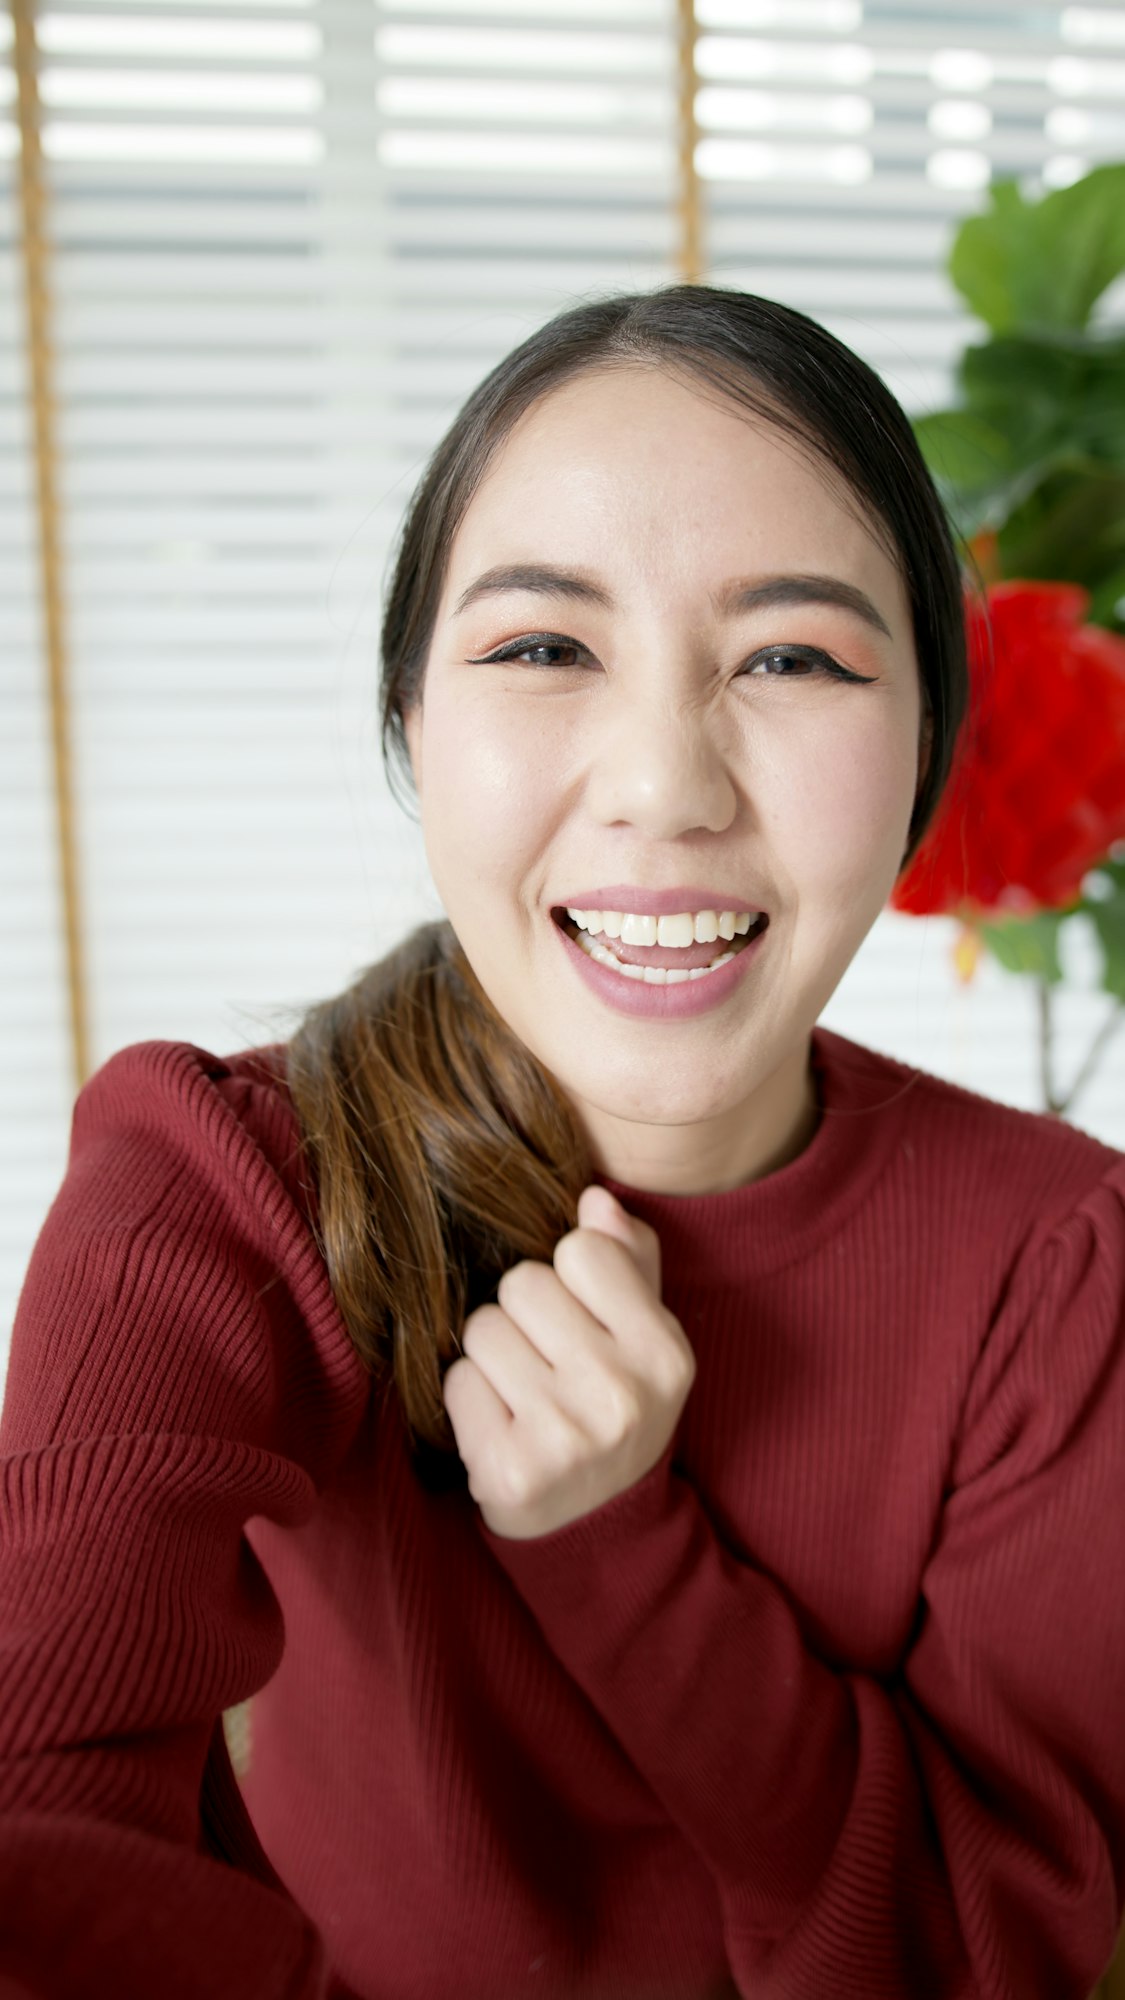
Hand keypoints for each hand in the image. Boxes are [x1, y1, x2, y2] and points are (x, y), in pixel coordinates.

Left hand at [441, 1186, 696, 1540]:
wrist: (600, 1532)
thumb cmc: (615, 1409)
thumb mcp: (645, 1340)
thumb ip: (628, 1263)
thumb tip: (595, 1199)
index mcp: (664, 1351)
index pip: (583, 1250)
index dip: (570, 1277)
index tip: (582, 1319)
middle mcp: (621, 1393)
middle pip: (523, 1283)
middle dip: (524, 1315)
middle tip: (547, 1363)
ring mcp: (565, 1436)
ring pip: (483, 1329)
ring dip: (492, 1356)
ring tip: (525, 1395)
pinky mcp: (510, 1471)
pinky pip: (457, 1383)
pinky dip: (470, 1400)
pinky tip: (505, 1428)